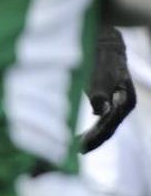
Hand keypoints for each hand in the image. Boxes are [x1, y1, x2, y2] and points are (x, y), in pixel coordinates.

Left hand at [80, 25, 136, 152]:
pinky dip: (91, 130)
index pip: (108, 126)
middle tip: (71, 155)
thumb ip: (100, 92)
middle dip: (90, 143)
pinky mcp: (109, 101)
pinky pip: (101, 121)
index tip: (77, 149)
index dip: (93, 139)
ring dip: (91, 139)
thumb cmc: (101, 55)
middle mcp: (123, 106)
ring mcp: (117, 105)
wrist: (106, 40)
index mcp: (125, 101)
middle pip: (107, 130)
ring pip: (104, 128)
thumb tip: (98, 112)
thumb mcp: (99, 72)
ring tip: (74, 151)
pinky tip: (79, 138)